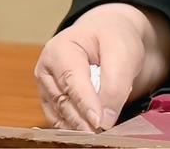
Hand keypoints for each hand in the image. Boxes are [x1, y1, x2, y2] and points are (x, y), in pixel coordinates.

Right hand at [33, 2, 169, 131]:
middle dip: (83, 120)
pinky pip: (62, 122)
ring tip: (100, 134)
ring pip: (61, 116)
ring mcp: (46, 88)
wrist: (108, 35)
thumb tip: (105, 122)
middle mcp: (46, 71)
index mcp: (60, 49)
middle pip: (63, 102)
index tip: (99, 122)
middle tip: (102, 134)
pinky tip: (92, 130)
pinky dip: (77, 128)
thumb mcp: (123, 52)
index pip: (71, 80)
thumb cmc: (113, 38)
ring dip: (80, 126)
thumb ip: (115, 85)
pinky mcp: (52, 103)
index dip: (85, 102)